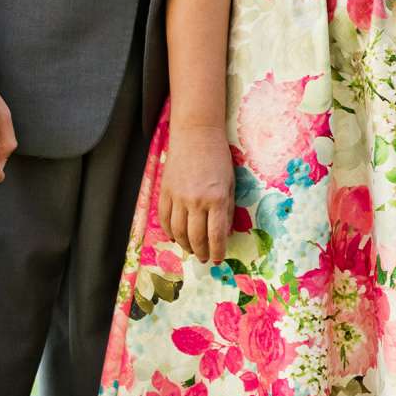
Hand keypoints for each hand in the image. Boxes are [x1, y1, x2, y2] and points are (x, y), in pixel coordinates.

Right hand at [159, 124, 233, 262]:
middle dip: (200, 252)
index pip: (216, 234)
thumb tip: (223, 233)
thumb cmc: (218, 158)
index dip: (217, 250)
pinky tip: (176, 237)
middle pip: (195, 237)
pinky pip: (165, 219)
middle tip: (203, 258)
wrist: (195, 136)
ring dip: (184, 245)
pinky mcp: (164, 193)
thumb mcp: (230, 183)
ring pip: (178, 232)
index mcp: (216, 198)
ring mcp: (177, 197)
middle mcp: (196, 201)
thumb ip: (226, 209)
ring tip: (191, 250)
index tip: (218, 259)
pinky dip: (170, 232)